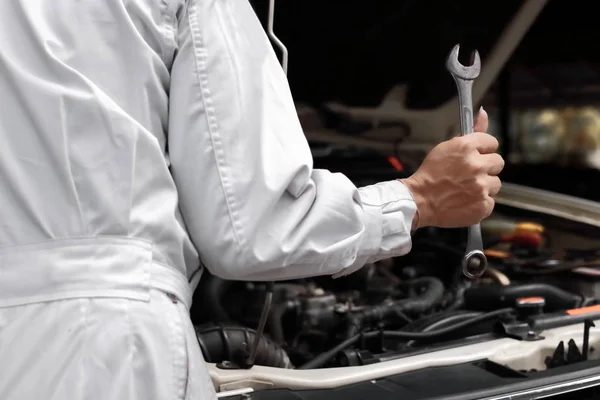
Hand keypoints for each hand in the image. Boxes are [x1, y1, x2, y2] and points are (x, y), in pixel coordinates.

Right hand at [402, 108, 504, 228]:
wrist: (419, 200)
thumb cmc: (430, 174)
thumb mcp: (447, 147)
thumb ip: (472, 131)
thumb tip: (484, 112)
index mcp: (466, 147)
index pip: (492, 142)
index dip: (483, 150)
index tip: (476, 156)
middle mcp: (476, 165)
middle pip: (498, 162)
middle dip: (486, 167)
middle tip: (470, 174)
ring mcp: (481, 186)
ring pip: (496, 183)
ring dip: (484, 186)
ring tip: (466, 189)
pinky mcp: (483, 204)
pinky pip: (490, 201)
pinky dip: (480, 202)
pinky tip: (466, 201)